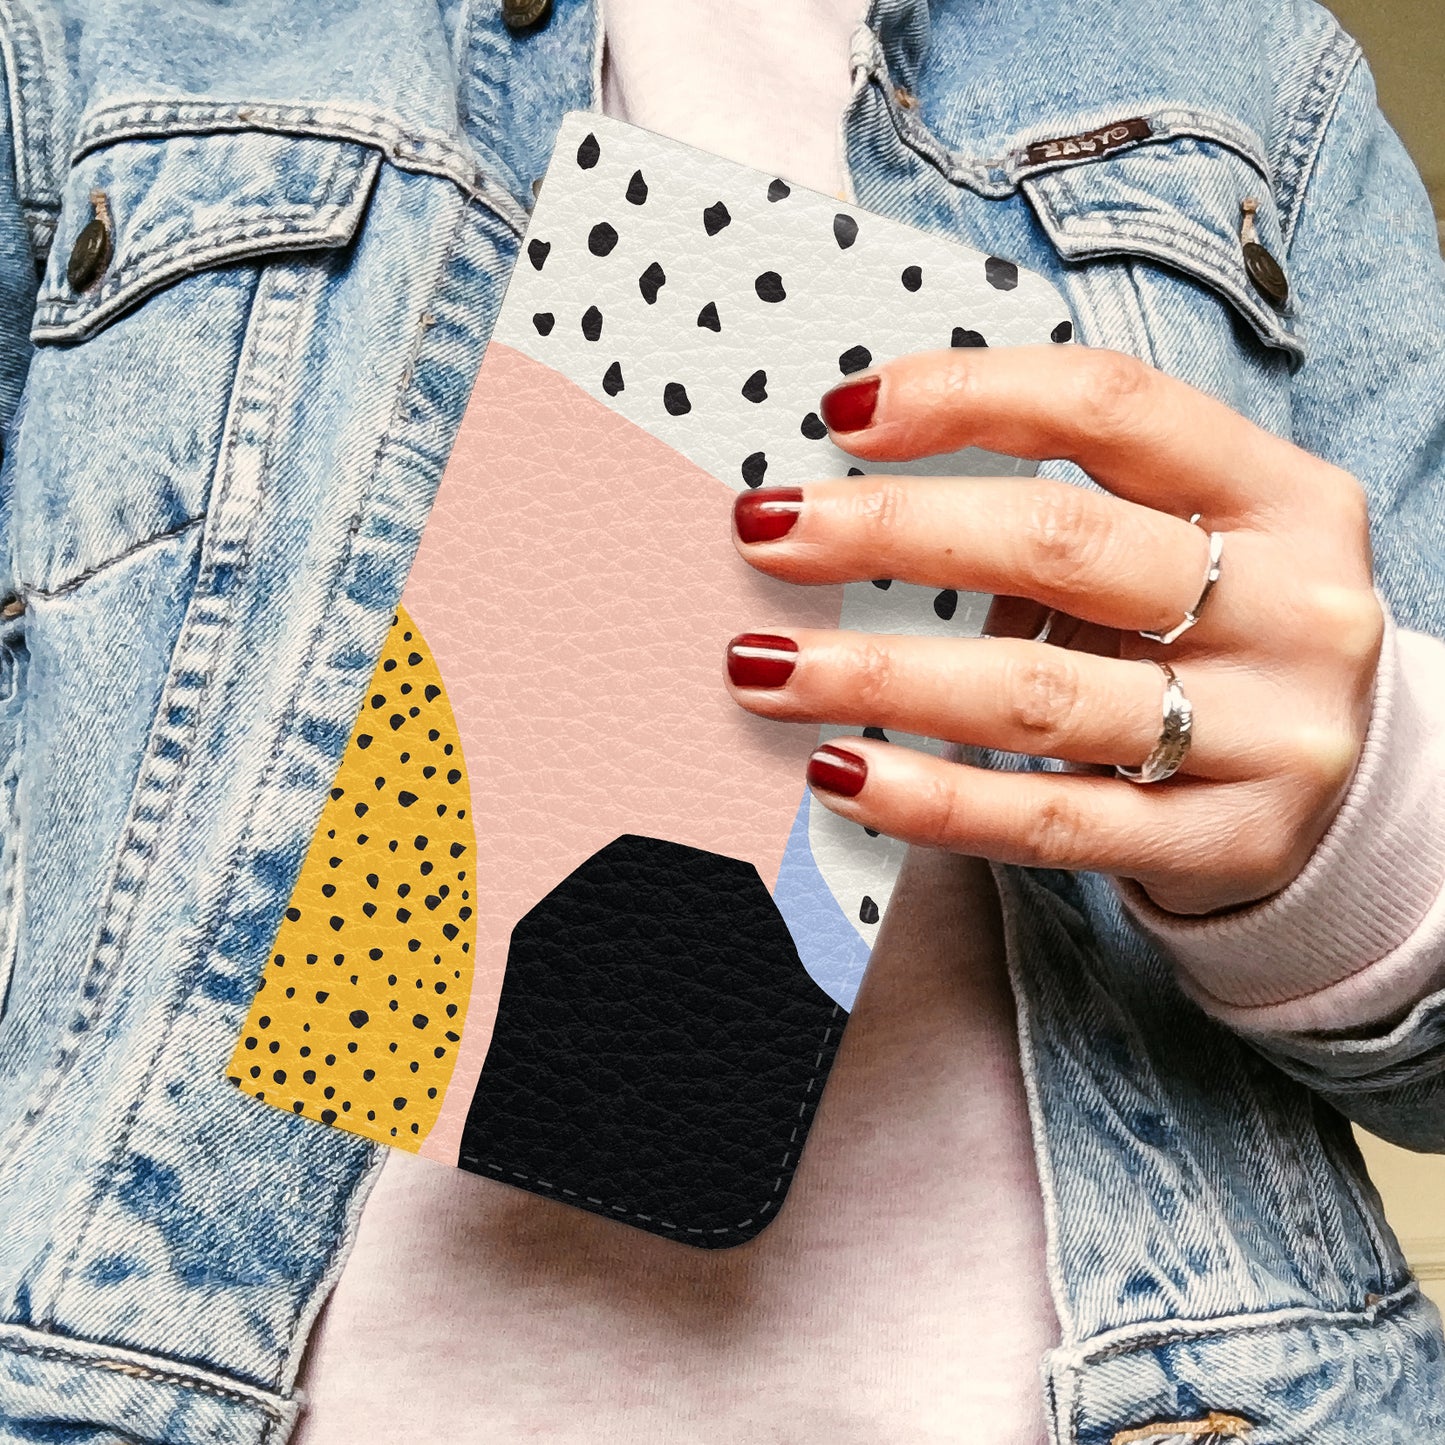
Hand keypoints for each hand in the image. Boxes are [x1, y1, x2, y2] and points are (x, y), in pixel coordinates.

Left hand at [723, 346, 1384, 916]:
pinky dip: (930, 798)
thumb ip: (1078, 513)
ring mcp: (1266, 735)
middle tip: (764, 532)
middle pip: (1061, 544)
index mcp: (1281, 496)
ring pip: (1037, 695)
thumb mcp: (1195, 546)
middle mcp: (1291, 607)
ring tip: (763, 667)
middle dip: (891, 532)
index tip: (842, 413)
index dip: (969, 394)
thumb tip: (856, 506)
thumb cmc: (1226, 642)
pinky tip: (841, 772)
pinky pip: (1049, 822)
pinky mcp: (1221, 843)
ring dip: (877, 675)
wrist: (1352, 798)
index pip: (1113, 407)